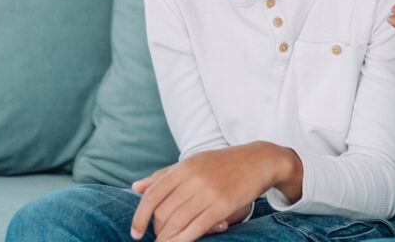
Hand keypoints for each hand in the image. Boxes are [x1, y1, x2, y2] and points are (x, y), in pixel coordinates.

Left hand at [130, 142, 300, 241]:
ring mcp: (209, 192)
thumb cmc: (223, 164)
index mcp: (184, 167)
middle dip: (157, 229)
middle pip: (163, 212)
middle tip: (158, 236)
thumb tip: (135, 187)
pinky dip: (183, 240)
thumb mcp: (193, 163)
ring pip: (178, 222)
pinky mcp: (224, 205)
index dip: (139, 217)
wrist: (259, 161)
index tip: (135, 232)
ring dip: (167, 238)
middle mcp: (194, 178)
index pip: (152, 195)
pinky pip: (197, 227)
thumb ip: (163, 176)